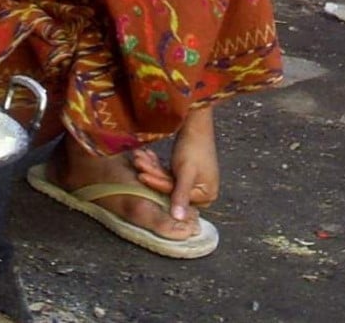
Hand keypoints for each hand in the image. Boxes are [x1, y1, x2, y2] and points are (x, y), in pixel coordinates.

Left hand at [131, 107, 218, 221]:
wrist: (196, 124)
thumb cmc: (194, 147)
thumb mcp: (186, 172)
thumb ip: (180, 196)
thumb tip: (178, 220)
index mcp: (206, 195)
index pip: (175, 194)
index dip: (158, 184)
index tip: (142, 175)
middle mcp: (202, 191)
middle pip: (170, 187)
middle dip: (153, 173)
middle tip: (138, 161)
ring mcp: (193, 182)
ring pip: (167, 179)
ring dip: (152, 167)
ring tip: (139, 156)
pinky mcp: (185, 173)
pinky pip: (168, 173)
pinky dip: (158, 165)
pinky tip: (147, 155)